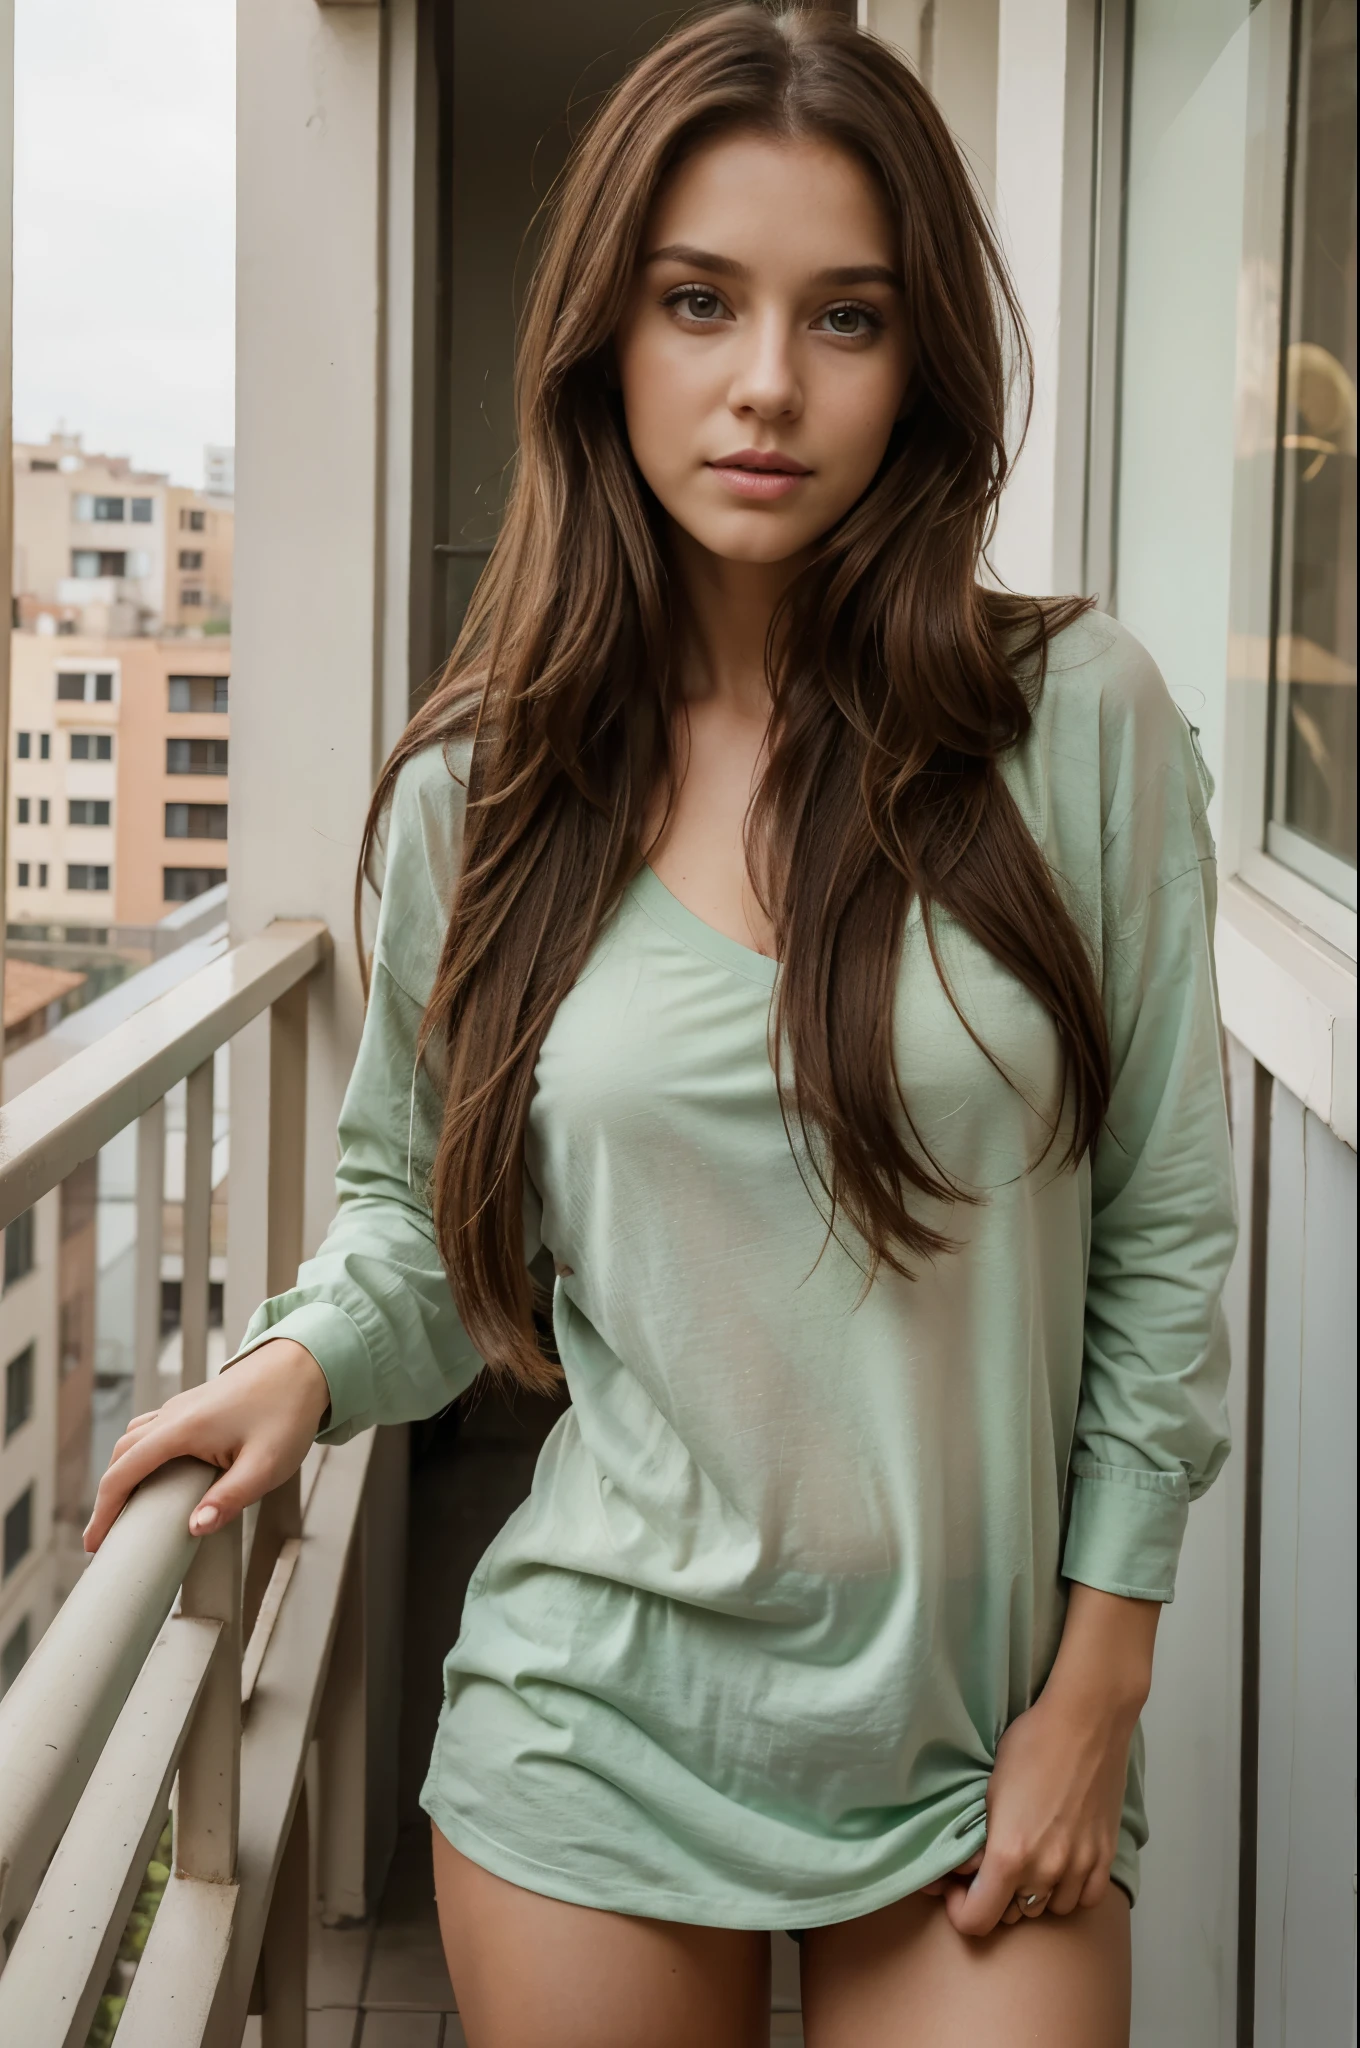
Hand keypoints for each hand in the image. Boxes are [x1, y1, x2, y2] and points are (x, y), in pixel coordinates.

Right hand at [83, 1339, 331, 1552]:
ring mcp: (183, 1406)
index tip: (96, 1542)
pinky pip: (153, 1429)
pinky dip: (141, 1455)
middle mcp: (174, 1414)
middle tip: (108, 1533)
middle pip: (121, 1454)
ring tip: (129, 1508)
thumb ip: (229, 1499)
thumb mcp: (266, 1465)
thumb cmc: (289, 1410)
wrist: (306, 1362)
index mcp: (183, 1429)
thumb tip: (194, 1529)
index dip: (104, 1510)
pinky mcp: (196, 1405)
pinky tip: (159, 1475)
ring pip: (135, 1438)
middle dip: (108, 1495)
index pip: (124, 1472)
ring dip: (123, 1471)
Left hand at [923, 1586, 1157, 1937]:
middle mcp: (1047, 1870)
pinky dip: (1068, 1891)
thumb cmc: (1031, 1744)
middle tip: (989, 1870)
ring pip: (1049, 1910)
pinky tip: (1059, 1866)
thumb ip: (979, 1838)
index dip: (960, 1910)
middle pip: (1012, 1917)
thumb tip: (968, 1866)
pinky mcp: (1105, 1857)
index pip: (976, 1921)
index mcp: (1009, 1854)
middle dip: (995, 1898)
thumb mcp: (987, 1790)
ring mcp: (1080, 1867)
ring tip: (1026, 1864)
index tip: (957, 1888)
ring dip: (1032, 1896)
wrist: (1086, 1721)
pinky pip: (1084, 1899)